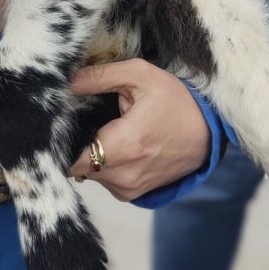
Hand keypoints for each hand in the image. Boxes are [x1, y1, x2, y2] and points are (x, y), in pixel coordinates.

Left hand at [68, 59, 209, 199]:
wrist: (208, 133)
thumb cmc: (176, 101)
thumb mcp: (141, 75)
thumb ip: (100, 76)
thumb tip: (67, 82)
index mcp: (125, 146)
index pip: (70, 156)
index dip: (60, 139)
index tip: (60, 122)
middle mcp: (124, 175)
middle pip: (75, 164)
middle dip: (73, 143)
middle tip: (82, 120)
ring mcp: (128, 189)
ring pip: (87, 173)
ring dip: (88, 154)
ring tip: (104, 131)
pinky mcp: (132, 194)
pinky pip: (102, 180)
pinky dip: (101, 165)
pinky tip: (114, 145)